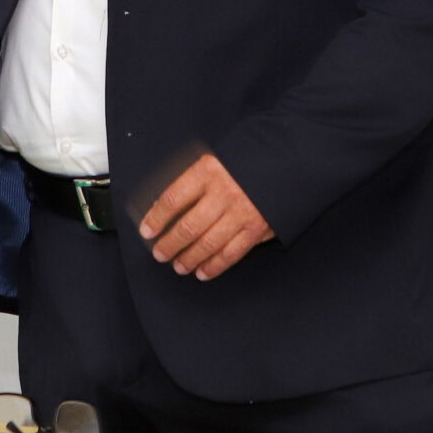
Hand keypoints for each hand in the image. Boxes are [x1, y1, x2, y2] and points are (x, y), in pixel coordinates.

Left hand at [139, 154, 273, 280]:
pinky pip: (231, 254)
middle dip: (169, 244)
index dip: (156, 218)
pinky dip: (214, 266)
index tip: (146, 231)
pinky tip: (202, 272)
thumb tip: (162, 204)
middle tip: (159, 254)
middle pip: (188, 226)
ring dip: (189, 258)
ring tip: (178, 265)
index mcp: (208, 171)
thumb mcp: (215, 161)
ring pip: (207, 244)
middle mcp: (224, 193)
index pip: (173, 198)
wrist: (285, 162)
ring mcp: (241, 212)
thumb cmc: (245, 161)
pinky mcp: (256, 229)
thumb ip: (192, 181)